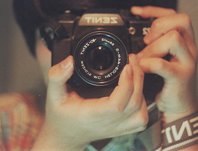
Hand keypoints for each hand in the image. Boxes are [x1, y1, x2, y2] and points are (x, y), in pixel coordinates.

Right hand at [32, 54, 147, 150]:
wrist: (65, 136)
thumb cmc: (60, 116)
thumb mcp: (54, 94)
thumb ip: (57, 76)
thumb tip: (70, 61)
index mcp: (92, 115)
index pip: (117, 104)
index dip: (126, 83)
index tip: (126, 66)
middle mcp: (108, 124)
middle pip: (134, 104)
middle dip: (138, 78)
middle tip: (132, 61)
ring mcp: (117, 128)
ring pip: (141, 113)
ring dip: (142, 90)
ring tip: (135, 73)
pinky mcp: (121, 129)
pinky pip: (140, 120)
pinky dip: (143, 103)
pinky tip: (136, 91)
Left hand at [131, 6, 197, 123]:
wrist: (177, 104)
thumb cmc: (166, 79)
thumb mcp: (161, 56)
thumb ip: (154, 45)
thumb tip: (138, 37)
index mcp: (183, 41)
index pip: (173, 15)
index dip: (154, 10)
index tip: (136, 11)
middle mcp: (189, 48)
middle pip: (180, 20)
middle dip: (158, 26)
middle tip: (146, 41)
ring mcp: (187, 62)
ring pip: (173, 39)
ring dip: (152, 47)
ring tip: (144, 57)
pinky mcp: (180, 77)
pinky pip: (162, 64)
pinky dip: (148, 64)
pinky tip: (143, 67)